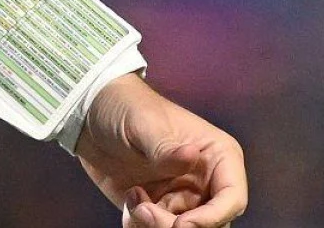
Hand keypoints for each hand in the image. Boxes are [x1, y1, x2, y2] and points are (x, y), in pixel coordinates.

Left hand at [73, 74, 247, 227]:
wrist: (91, 117)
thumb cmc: (127, 108)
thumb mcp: (145, 125)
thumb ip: (166, 148)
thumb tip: (191, 157)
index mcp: (217, 156)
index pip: (232, 198)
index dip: (213, 218)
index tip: (181, 225)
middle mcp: (205, 182)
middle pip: (210, 225)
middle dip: (177, 227)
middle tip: (146, 212)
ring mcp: (181, 199)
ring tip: (133, 202)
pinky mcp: (156, 210)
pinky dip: (139, 227)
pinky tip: (129, 200)